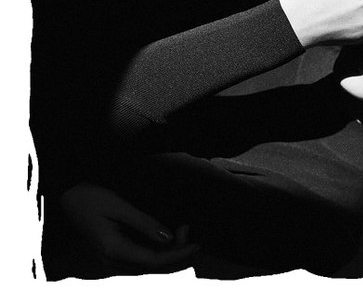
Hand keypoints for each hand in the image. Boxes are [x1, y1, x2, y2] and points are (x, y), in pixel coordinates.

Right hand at [61, 182, 199, 274]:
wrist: (66, 195)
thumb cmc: (90, 197)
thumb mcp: (120, 206)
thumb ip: (145, 223)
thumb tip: (169, 238)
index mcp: (113, 250)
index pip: (153, 260)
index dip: (178, 255)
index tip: (196, 245)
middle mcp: (112, 259)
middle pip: (152, 265)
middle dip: (175, 252)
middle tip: (189, 229)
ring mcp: (112, 257)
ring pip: (148, 262)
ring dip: (168, 250)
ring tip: (183, 229)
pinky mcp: (114, 251)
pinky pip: (141, 255)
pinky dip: (157, 247)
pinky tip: (168, 235)